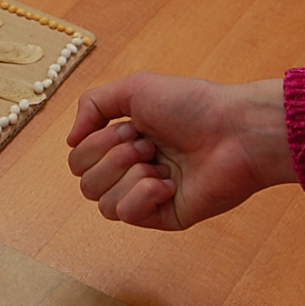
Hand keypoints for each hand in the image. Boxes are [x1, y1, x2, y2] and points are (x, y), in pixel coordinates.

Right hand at [66, 73, 293, 230]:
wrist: (235, 131)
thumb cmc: (192, 105)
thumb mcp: (134, 88)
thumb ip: (92, 105)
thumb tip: (69, 141)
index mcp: (124, 142)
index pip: (78, 158)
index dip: (96, 142)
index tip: (133, 126)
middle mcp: (132, 170)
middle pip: (85, 182)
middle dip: (111, 157)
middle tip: (148, 143)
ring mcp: (148, 196)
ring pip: (102, 204)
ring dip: (128, 175)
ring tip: (160, 163)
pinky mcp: (165, 217)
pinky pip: (127, 215)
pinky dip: (143, 195)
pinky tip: (168, 184)